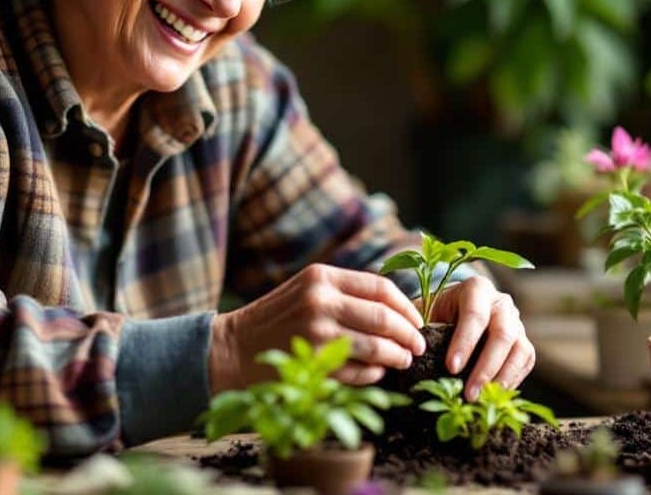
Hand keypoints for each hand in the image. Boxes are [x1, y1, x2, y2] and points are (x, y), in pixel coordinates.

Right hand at [209, 263, 425, 392]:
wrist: (232, 349)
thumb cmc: (274, 319)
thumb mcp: (305, 290)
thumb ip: (344, 292)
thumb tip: (396, 308)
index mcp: (322, 277)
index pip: (381, 288)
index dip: (406, 307)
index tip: (417, 321)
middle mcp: (321, 301)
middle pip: (384, 317)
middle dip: (409, 335)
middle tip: (418, 346)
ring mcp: (317, 333)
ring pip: (376, 346)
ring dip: (396, 356)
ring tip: (403, 361)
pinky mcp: (313, 364)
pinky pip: (358, 371)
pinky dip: (373, 375)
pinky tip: (375, 374)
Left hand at [427, 275, 533, 400]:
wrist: (453, 313)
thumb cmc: (435, 314)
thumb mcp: (425, 313)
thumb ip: (421, 329)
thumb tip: (413, 353)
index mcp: (476, 289)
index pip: (475, 315)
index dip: (465, 342)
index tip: (451, 368)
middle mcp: (501, 303)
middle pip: (503, 334)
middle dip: (485, 367)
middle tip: (469, 393)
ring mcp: (516, 322)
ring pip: (520, 350)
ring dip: (501, 379)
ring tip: (482, 400)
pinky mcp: (523, 342)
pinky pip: (526, 361)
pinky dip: (513, 381)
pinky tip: (494, 396)